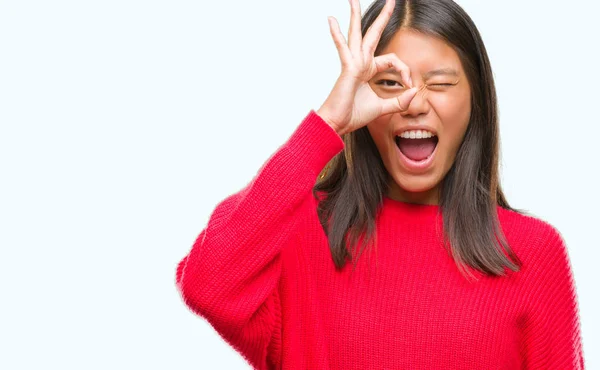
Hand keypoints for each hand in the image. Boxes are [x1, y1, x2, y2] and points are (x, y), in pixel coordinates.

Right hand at [317, 0, 417, 135]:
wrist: (337, 124)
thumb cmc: (353, 115)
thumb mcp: (383, 108)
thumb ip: (400, 101)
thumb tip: (415, 93)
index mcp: (368, 70)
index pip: (392, 60)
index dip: (405, 70)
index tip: (409, 86)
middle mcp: (360, 63)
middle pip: (372, 34)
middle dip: (383, 17)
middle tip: (390, 1)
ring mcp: (352, 63)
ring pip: (356, 34)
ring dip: (355, 15)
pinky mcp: (347, 68)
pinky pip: (343, 47)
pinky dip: (336, 34)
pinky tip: (331, 19)